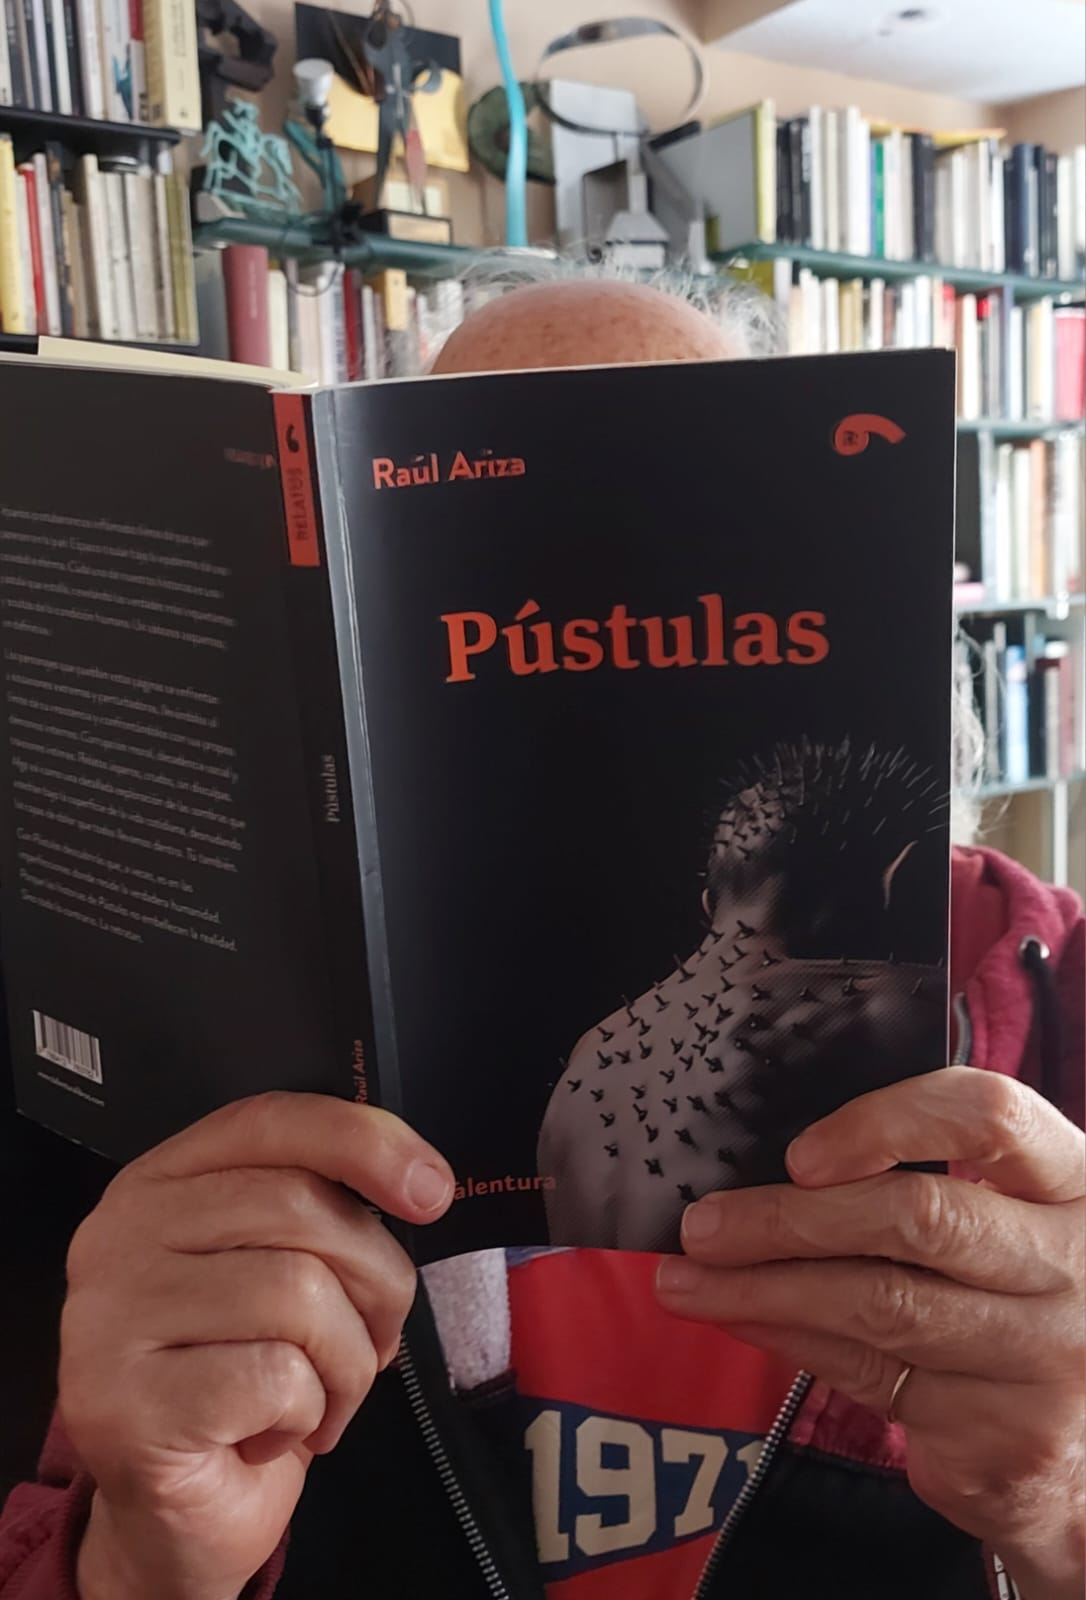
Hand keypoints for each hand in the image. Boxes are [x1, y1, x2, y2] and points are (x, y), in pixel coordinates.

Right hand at [61, 1092, 453, 1599]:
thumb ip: (319, 1209)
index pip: (269, 1120)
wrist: (177, 1515)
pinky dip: (307, 1413)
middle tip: (375, 1340)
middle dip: (374, 1280)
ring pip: (299, 1293)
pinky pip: (276, 1377)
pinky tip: (274, 1434)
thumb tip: (420, 1182)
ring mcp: (110, 1318)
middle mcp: (120, 1235)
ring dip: (347, 1361)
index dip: (363, 1139)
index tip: (432, 1189)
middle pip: (300, 1207)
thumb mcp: (279, 1270)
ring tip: (322, 1395)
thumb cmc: (241, 1379)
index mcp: (160, 1183)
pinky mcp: (123, 1403)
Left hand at [654, 1068, 1084, 1599]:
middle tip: (704, 1225)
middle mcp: (1079, 1269)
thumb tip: (770, 1177)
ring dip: (763, 1288)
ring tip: (687, 1280)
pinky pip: (870, 1376)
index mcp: (1078, 1185)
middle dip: (790, 1218)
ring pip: (878, 1305)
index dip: (889, 1121)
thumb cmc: (1030, 1306)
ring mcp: (1050, 1360)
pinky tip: (743, 1321)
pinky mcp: (1007, 1439)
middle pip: (919, 1217)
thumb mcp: (1011, 1230)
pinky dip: (790, 1341)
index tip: (802, 1152)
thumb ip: (925, 1191)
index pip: (991, 1117)